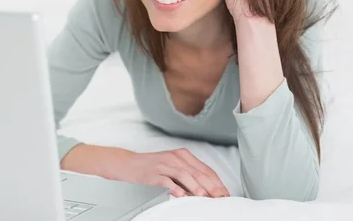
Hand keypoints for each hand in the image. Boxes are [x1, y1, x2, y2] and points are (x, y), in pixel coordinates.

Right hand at [62, 144, 228, 197]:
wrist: (127, 164)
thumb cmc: (152, 167)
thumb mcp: (173, 166)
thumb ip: (189, 174)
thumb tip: (208, 189)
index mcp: (183, 155)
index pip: (205, 169)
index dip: (217, 182)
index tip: (225, 194)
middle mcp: (175, 158)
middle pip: (197, 172)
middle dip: (211, 186)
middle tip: (220, 198)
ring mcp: (163, 164)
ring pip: (184, 175)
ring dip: (196, 187)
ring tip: (205, 197)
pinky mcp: (153, 173)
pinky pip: (166, 181)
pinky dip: (175, 189)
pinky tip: (182, 196)